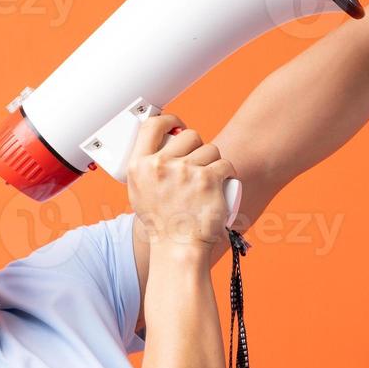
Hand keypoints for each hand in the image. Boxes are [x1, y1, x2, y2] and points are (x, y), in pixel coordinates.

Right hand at [125, 113, 236, 247]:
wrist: (178, 248)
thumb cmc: (162, 224)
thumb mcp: (140, 193)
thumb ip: (146, 169)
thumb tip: (158, 147)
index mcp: (140, 166)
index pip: (152, 125)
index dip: (168, 119)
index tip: (178, 124)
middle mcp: (161, 165)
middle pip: (189, 135)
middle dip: (198, 147)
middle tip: (198, 167)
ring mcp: (185, 171)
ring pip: (211, 149)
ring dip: (215, 162)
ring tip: (209, 182)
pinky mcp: (209, 179)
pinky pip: (226, 164)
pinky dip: (228, 174)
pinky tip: (222, 184)